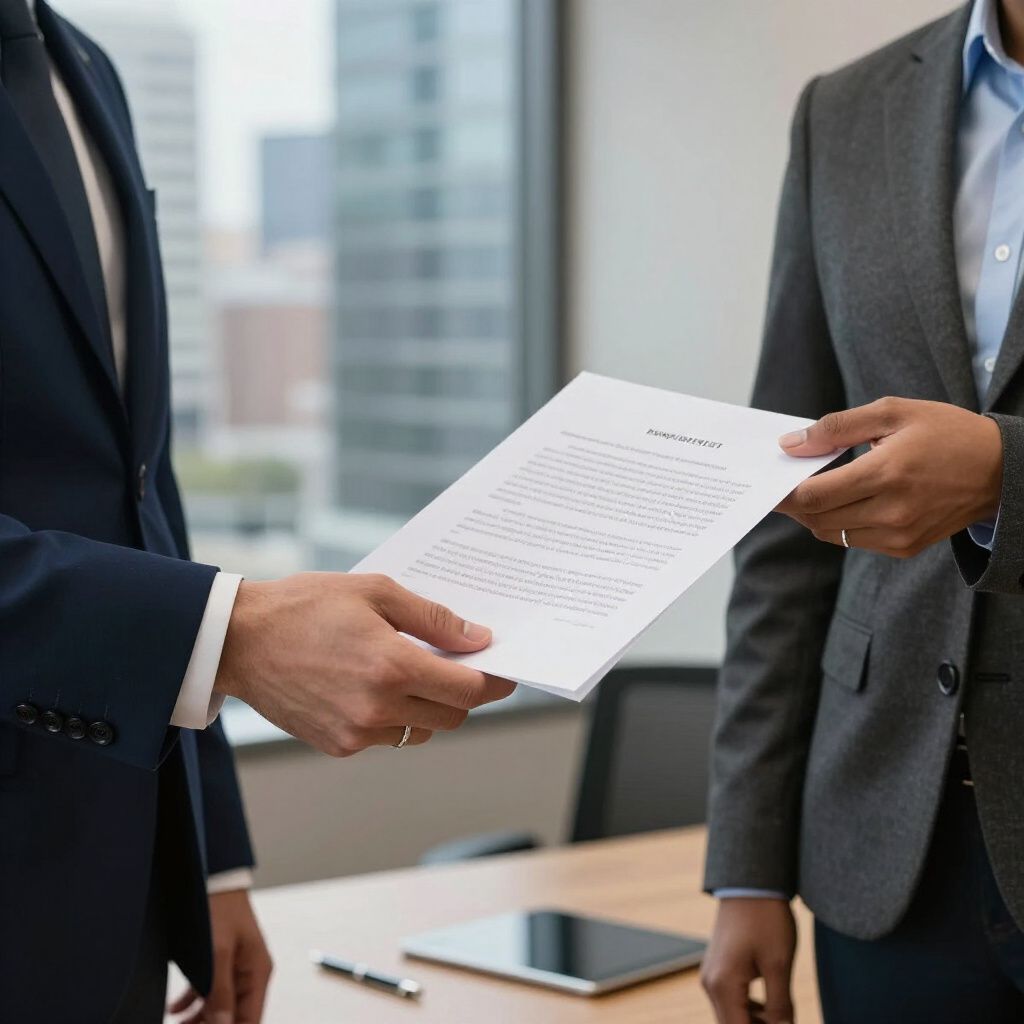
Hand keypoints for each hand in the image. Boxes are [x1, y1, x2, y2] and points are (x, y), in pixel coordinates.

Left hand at [168, 889, 272, 1023]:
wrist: (213, 878)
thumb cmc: (220, 908)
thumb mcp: (218, 952)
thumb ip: (220, 991)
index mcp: (257, 972)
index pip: (250, 1019)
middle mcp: (249, 974)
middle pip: (233, 1016)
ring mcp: (234, 969)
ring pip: (219, 1007)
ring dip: (199, 1020)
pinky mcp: (220, 964)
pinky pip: (208, 992)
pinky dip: (192, 1003)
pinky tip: (174, 1009)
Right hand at [215, 573, 515, 755]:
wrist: (240, 640)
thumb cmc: (305, 606)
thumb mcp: (375, 593)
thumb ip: (433, 619)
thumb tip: (477, 640)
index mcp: (392, 667)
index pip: (468, 690)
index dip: (493, 682)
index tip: (503, 673)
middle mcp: (378, 708)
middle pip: (451, 715)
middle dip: (462, 693)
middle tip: (455, 665)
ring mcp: (357, 733)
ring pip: (421, 730)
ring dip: (429, 707)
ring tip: (409, 672)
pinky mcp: (338, 745)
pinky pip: (387, 737)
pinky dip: (394, 717)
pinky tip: (374, 686)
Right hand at [701, 898, 796, 1023]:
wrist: (750, 884)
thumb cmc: (765, 920)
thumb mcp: (779, 965)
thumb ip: (780, 1006)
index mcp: (723, 985)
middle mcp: (710, 983)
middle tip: (785, 1022)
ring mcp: (711, 975)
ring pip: (730, 1016)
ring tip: (781, 1018)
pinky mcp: (717, 967)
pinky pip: (730, 1000)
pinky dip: (748, 1011)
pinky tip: (769, 1008)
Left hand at [775, 397, 1002, 556]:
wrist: (1000, 469)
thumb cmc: (944, 433)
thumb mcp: (892, 413)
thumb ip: (835, 428)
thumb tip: (791, 444)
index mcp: (886, 473)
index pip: (814, 495)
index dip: (783, 492)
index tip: (769, 483)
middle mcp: (892, 511)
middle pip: (816, 518)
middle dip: (795, 503)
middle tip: (785, 485)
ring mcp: (899, 535)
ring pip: (831, 534)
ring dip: (815, 515)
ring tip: (817, 490)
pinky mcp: (905, 548)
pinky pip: (854, 541)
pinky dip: (840, 524)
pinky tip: (846, 502)